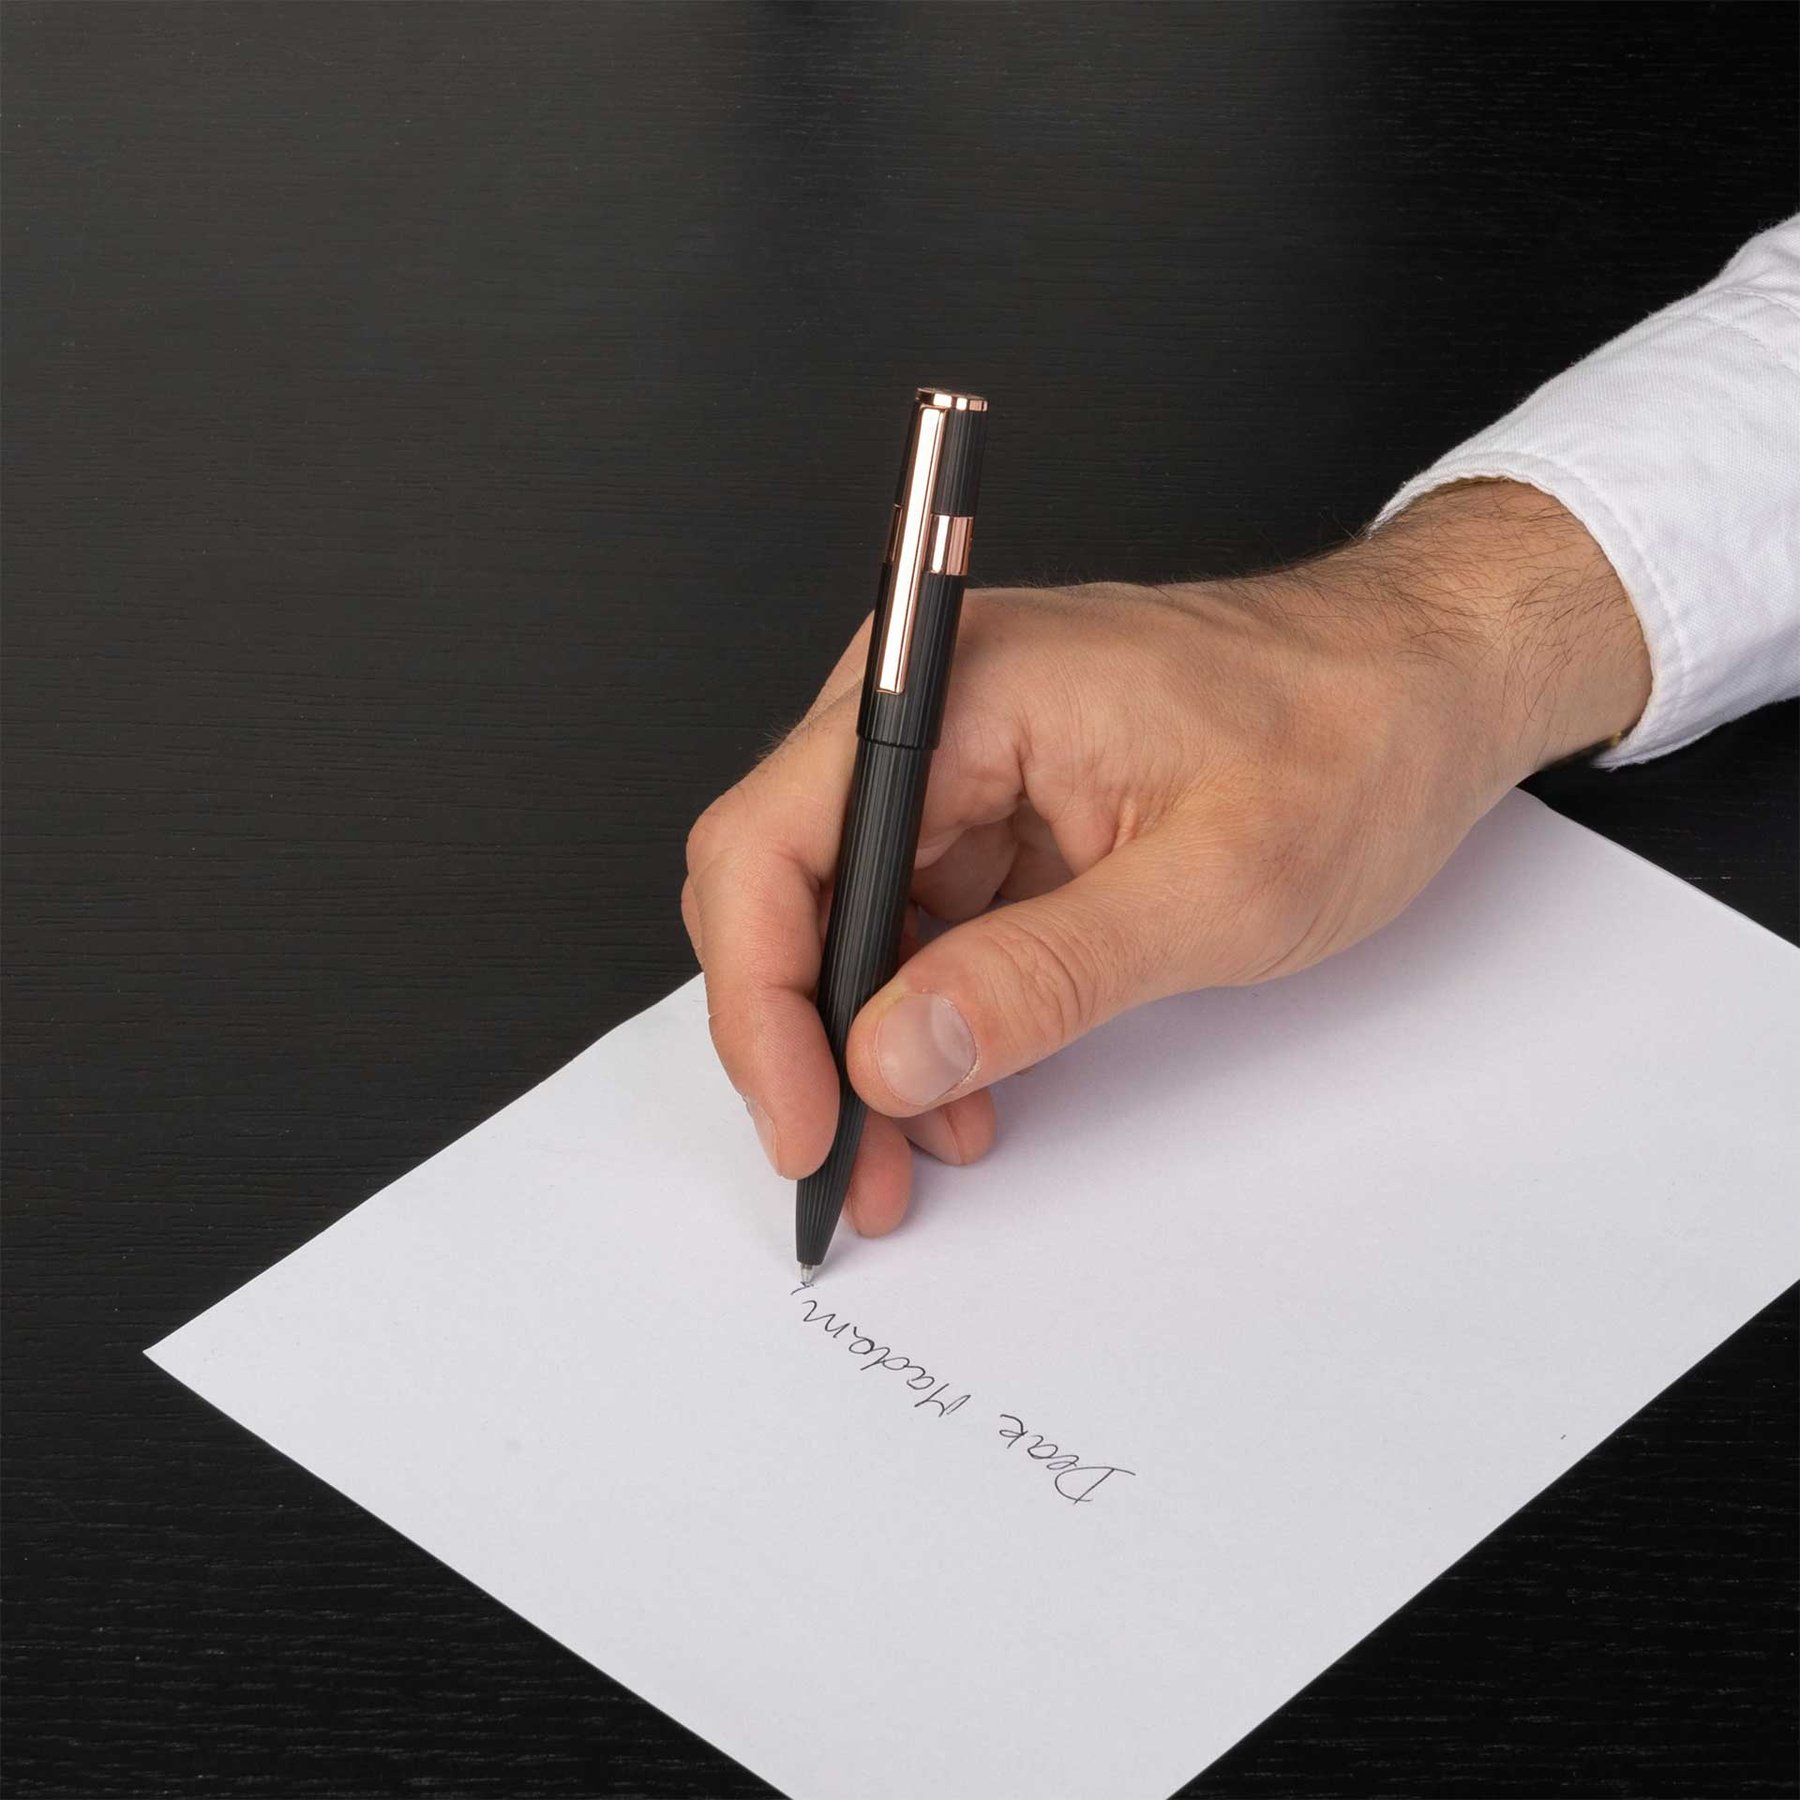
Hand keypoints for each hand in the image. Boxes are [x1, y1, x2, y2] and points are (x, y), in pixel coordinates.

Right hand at [682, 480, 1650, 1235]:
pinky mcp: (1000, 799)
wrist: (1434, 684)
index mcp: (963, 687)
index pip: (772, 844)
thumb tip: (891, 1055)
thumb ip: (1041, 976)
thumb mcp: (1214, 887)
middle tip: (848, 1162)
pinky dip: (927, 1009)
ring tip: (914, 1146)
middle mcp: (937, 708)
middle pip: (787, 887)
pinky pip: (922, 914)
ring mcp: (965, 755)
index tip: (806, 1122)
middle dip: (806, 1042)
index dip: (761, 1003)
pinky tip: (965, 1084)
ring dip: (865, 1042)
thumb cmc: (1356, 738)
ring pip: (848, 917)